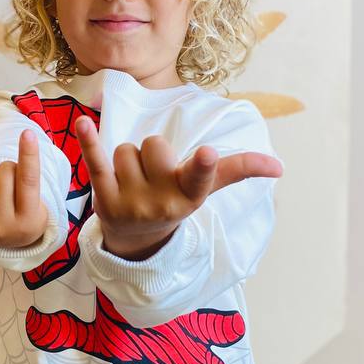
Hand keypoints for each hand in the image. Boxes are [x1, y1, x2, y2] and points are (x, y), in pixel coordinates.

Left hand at [75, 116, 283, 260]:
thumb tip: (279, 166)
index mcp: (191, 197)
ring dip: (128, 158)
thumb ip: (238, 170)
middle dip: (152, 152)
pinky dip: (89, 142)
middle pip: (154, 145)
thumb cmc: (174, 201)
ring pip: (127, 149)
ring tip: (133, 180)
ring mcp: (131, 202)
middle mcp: (163, 202)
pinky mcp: (104, 197)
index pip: (201, 177)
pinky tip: (84, 124)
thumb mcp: (204, 191)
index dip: (203, 165)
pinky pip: (96, 161)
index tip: (207, 154)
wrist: (135, 240)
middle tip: (153, 175)